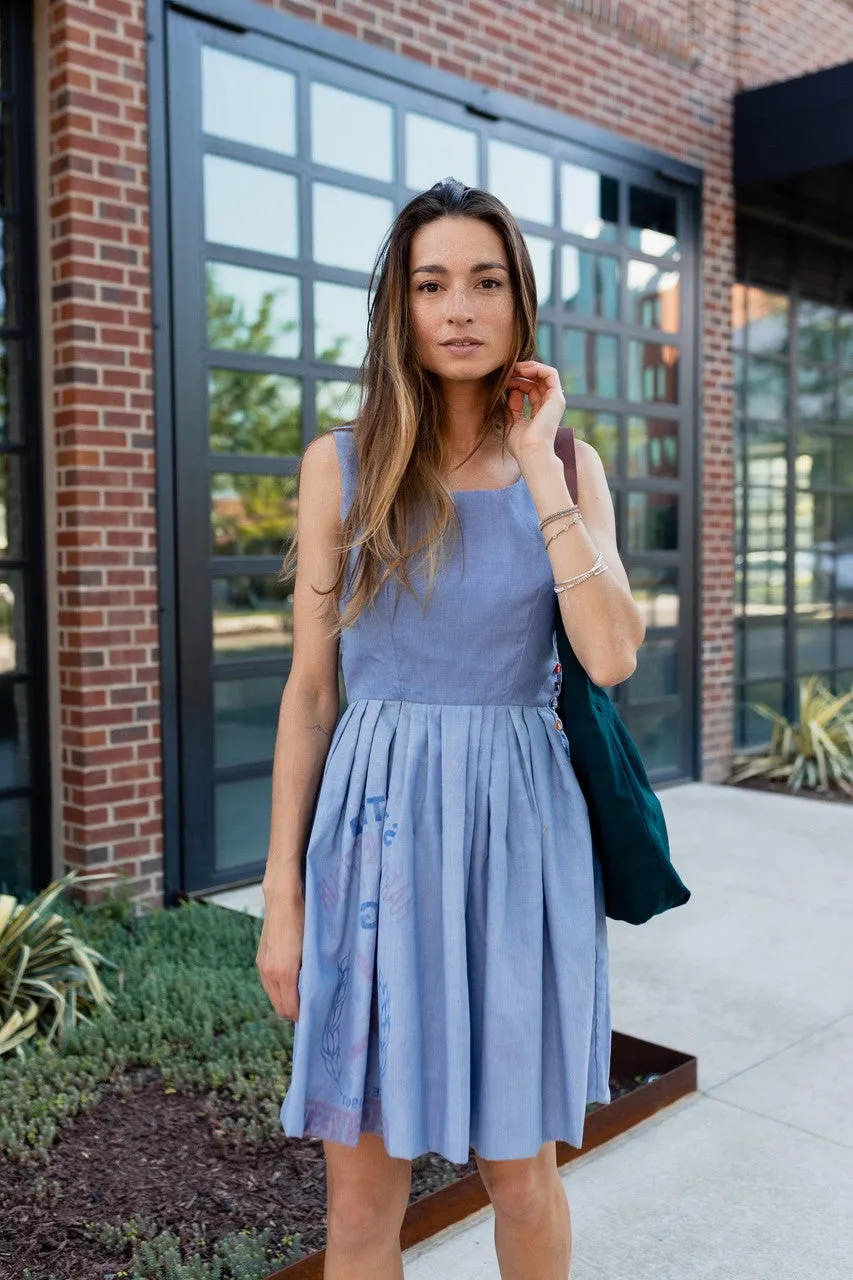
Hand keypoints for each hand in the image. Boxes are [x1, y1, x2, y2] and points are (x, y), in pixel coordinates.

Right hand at [256, 895, 304, 1021]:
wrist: (283, 899)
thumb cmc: (304, 921)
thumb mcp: (313, 950)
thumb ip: (312, 974)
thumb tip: (316, 993)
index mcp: (284, 972)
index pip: (290, 1008)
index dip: (302, 1016)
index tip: (315, 1016)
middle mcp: (269, 973)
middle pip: (279, 1007)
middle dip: (293, 1011)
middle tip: (310, 1008)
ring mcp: (262, 966)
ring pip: (273, 996)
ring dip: (285, 1000)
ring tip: (302, 994)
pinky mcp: (260, 959)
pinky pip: (268, 984)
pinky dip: (278, 989)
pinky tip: (291, 980)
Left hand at [504, 360, 565, 461]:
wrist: (531, 453)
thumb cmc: (520, 446)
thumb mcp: (512, 423)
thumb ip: (512, 407)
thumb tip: (512, 391)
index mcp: (540, 414)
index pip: (531, 392)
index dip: (518, 383)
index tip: (504, 382)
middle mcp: (550, 407)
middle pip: (538, 382)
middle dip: (522, 373)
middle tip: (508, 370)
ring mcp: (555, 402)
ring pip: (545, 375)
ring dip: (529, 368)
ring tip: (514, 367)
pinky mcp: (557, 398)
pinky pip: (550, 374)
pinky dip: (537, 368)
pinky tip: (522, 369)